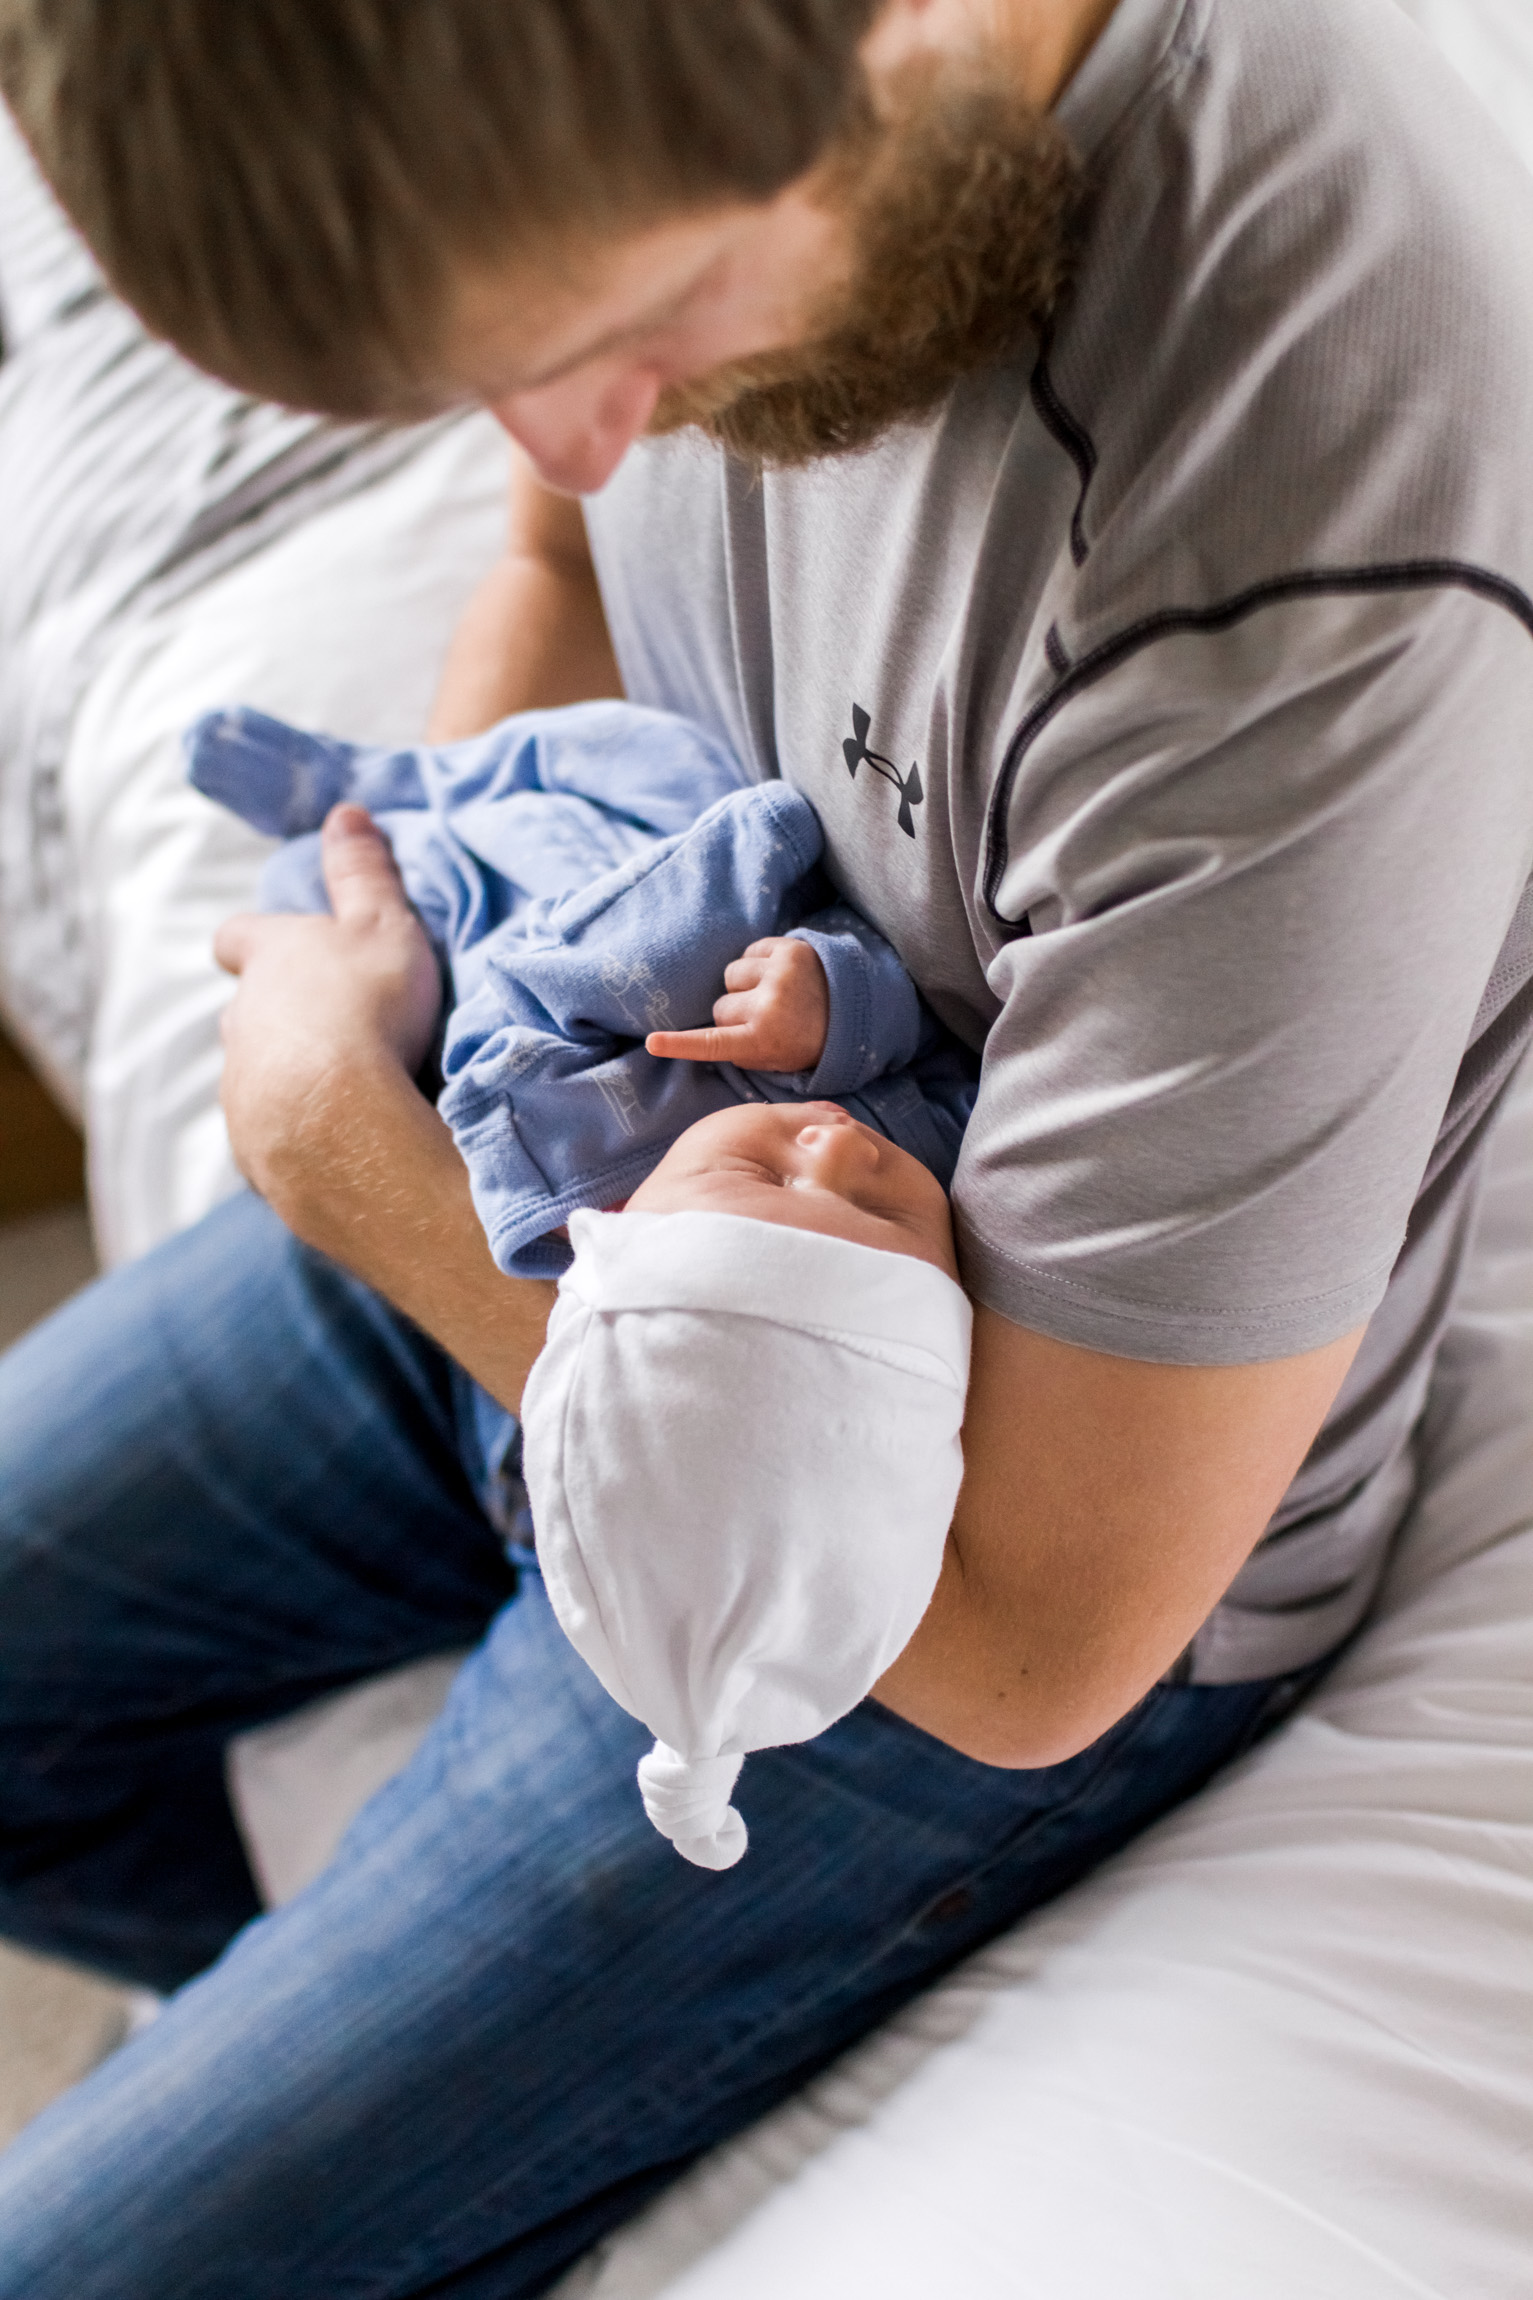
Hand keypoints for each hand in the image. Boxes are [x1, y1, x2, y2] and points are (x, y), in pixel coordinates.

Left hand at [213, 805, 442, 1226]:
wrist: (341, 1122)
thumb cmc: (367, 1006)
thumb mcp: (381, 923)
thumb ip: (362, 871)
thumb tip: (346, 811)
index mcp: (268, 960)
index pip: (238, 938)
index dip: (254, 941)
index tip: (278, 947)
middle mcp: (240, 1022)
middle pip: (245, 1012)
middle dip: (279, 1016)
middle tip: (332, 1025)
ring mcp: (240, 1089)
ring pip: (256, 1074)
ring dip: (290, 1077)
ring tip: (346, 1091)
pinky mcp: (253, 1148)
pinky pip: (272, 1132)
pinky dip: (300, 1131)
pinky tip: (341, 1139)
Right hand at [645, 936, 829, 1073]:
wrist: (857, 1010)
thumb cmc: (807, 1041)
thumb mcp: (775, 1060)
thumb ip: (740, 1048)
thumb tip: (707, 1027)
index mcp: (764, 1041)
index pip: (712, 1043)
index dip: (679, 1044)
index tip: (653, 1042)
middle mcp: (768, 1007)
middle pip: (719, 1006)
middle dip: (733, 1013)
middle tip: (763, 1019)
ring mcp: (778, 974)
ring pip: (731, 975)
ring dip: (744, 984)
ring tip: (771, 993)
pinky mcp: (788, 949)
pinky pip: (749, 952)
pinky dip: (758, 963)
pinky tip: (778, 975)